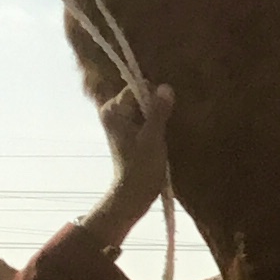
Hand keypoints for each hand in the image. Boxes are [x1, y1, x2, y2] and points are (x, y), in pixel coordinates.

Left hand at [85, 82, 175, 246]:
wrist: (134, 192)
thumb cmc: (142, 167)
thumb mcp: (153, 137)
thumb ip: (158, 111)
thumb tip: (166, 87)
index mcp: (113, 110)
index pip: (138, 87)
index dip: (155, 95)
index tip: (167, 110)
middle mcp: (112, 111)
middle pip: (140, 95)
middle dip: (155, 103)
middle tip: (168, 119)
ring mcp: (118, 121)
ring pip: (143, 106)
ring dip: (156, 113)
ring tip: (165, 128)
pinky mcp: (127, 130)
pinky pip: (143, 116)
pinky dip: (153, 121)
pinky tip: (161, 133)